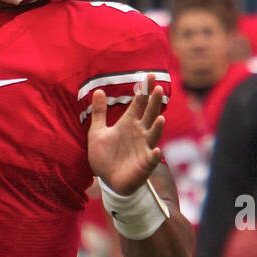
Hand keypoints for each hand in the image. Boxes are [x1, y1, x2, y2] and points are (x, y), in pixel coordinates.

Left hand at [87, 73, 166, 193]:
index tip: (149, 76)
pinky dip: (154, 155)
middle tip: (158, 89)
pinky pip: (151, 159)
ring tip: (160, 119)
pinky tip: (156, 151)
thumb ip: (99, 113)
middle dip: (154, 103)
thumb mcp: (97, 133)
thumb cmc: (105, 156)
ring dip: (157, 128)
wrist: (107, 180)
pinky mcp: (144, 164)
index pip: (139, 103)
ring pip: (153, 135)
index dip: (144, 90)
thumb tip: (98, 91)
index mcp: (129, 123)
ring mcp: (144, 148)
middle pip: (150, 114)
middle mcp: (139, 133)